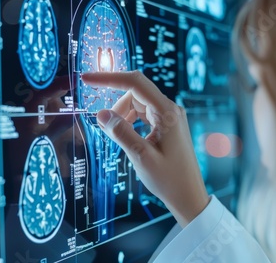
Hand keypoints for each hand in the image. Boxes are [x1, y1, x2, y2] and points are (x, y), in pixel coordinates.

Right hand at [81, 71, 209, 226]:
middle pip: (135, 93)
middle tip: (106, 129)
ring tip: (119, 138)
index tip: (87, 79)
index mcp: (167, 112)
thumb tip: (100, 113)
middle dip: (117, 106)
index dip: (109, 78)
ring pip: (138, 104)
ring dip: (123, 115)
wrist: (188, 196)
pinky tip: (128, 137)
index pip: (135, 83)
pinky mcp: (167, 126)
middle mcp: (170, 110)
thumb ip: (121, 133)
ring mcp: (170, 117)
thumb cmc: (169, 180)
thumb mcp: (141, 156)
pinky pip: (144, 114)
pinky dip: (131, 121)